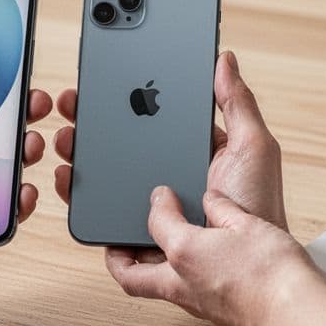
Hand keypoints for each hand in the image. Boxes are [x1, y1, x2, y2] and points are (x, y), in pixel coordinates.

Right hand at [53, 51, 286, 230]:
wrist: (252, 265)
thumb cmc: (258, 206)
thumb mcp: (253, 146)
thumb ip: (237, 103)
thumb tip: (224, 60)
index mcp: (190, 154)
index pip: (149, 123)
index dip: (122, 104)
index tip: (99, 85)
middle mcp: (168, 182)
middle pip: (120, 151)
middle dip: (90, 128)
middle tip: (72, 108)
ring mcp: (153, 214)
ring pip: (106, 186)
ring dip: (80, 164)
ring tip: (67, 144)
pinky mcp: (141, 244)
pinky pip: (106, 227)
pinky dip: (85, 212)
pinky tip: (74, 189)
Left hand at [117, 187, 320, 325]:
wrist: (294, 312)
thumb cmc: (272, 273)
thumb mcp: (245, 222)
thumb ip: (221, 207)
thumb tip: (211, 200)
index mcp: (184, 252)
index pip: (156, 220)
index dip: (157, 202)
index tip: (162, 194)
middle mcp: (181, 282)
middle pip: (130, 276)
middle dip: (118, 259)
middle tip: (115, 244)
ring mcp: (195, 302)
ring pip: (153, 289)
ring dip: (145, 272)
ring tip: (147, 254)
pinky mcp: (212, 313)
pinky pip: (180, 296)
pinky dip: (176, 280)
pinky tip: (192, 268)